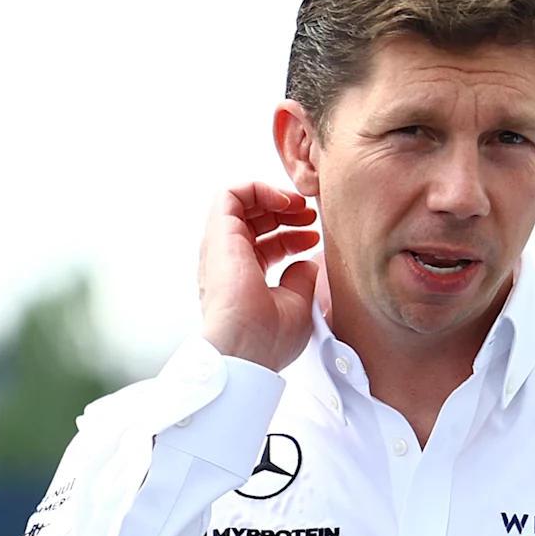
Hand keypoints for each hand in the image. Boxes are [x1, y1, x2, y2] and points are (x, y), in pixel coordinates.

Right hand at [198, 184, 322, 369]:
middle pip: (255, 223)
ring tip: (301, 206)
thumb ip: (300, 281)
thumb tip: (306, 263)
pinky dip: (259, 188)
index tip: (315, 240)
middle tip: (311, 216)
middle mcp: (228, 262)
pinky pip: (231, 194)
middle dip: (286, 214)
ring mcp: (222, 247)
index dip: (292, 238)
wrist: (245, 347)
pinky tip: (284, 202)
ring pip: (242, 205)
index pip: (266, 247)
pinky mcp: (219, 232)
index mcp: (243, 281)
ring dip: (275, 198)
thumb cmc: (267, 338)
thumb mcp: (297, 306)